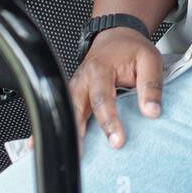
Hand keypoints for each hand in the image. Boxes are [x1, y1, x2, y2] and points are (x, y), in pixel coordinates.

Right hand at [49, 28, 160, 153]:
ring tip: (62, 156)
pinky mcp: (73, 95)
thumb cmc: (131, 49)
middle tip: (79, 156)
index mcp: (100, 69)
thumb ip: (151, 85)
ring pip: (64, 111)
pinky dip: (54, 127)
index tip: (117, 140)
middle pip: (74, 107)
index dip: (109, 121)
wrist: (116, 36)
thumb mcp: (150, 60)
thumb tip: (152, 112)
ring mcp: (74, 88)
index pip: (103, 98)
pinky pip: (63, 112)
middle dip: (76, 133)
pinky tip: (39, 145)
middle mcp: (82, 79)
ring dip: (62, 132)